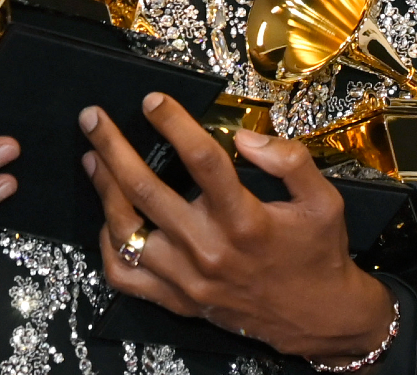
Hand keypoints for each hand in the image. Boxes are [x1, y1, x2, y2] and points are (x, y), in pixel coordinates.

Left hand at [81, 94, 395, 362]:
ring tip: (92, 158)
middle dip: (113, 147)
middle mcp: (209, 249)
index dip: (173, 123)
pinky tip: (109, 218)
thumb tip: (244, 136)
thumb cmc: (318, 253)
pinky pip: (125, 276)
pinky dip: (108, 245)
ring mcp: (187, 279)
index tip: (152, 100)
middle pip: (146, 189)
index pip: (201, 159)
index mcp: (245, 220)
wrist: (318, 317)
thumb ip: (290, 160)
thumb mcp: (324, 200)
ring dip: (104, 190)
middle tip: (92, 118)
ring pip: (127, 231)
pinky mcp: (178, 300)